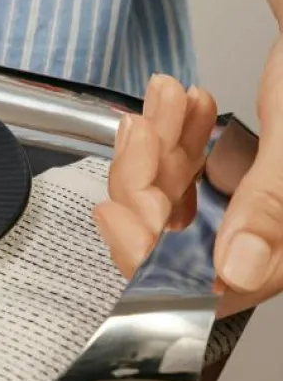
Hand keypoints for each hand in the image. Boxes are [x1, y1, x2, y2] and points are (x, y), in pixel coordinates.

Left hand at [96, 37, 282, 314]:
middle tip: (144, 124)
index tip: (113, 210)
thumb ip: (271, 208)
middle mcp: (267, 242)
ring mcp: (247, 213)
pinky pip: (186, 174)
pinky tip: (181, 104)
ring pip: (173, 200)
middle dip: (148, 177)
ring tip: (168, 94)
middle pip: (175, 240)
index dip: (148, 256)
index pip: (202, 287)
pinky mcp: (235, 184)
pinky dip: (175, 138)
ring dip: (159, 146)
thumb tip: (238, 269)